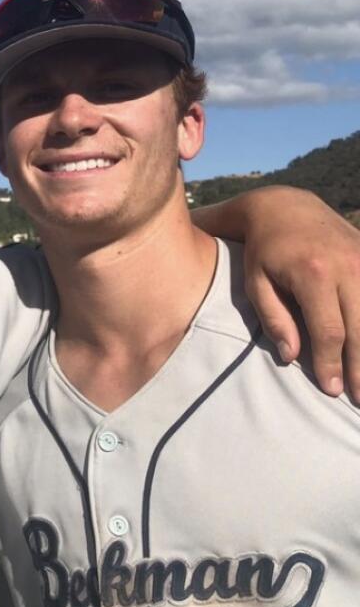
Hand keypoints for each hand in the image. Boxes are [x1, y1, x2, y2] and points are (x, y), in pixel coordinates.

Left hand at [238, 189, 359, 401]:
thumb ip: (274, 319)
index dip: (332, 364)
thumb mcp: (256, 284)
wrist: (286, 208)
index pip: (330, 331)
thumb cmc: (264, 252)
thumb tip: (292, 357)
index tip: (330, 390)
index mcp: (314, 274)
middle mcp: (348, 267)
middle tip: (358, 398)